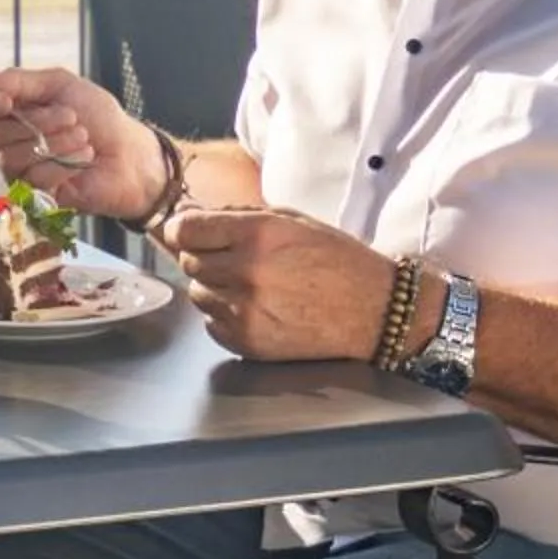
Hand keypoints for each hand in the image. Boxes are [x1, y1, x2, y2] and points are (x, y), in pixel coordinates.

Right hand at [0, 66, 164, 218]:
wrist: (131, 152)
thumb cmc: (98, 116)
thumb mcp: (60, 85)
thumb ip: (18, 80)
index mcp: (9, 113)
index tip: (7, 100)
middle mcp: (7, 144)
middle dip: (38, 122)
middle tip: (72, 117)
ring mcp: (20, 173)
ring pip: (11, 159)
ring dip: (54, 143)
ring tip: (83, 138)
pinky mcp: (37, 198)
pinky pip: (33, 180)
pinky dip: (63, 166)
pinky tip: (83, 160)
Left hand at [152, 205, 395, 363]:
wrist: (374, 310)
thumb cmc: (336, 260)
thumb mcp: (291, 220)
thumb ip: (239, 216)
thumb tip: (193, 218)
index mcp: (257, 234)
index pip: (184, 230)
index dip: (183, 229)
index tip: (189, 232)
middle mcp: (247, 272)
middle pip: (188, 262)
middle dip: (204, 256)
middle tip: (233, 259)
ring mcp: (245, 311)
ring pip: (197, 294)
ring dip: (214, 287)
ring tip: (251, 285)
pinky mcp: (248, 342)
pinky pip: (211, 324)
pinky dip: (224, 316)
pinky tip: (256, 308)